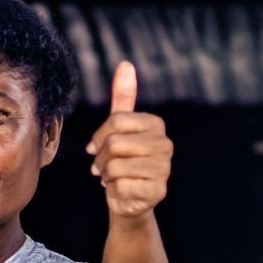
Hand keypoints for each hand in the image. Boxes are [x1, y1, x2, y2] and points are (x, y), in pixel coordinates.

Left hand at [85, 61, 171, 219]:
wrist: (130, 198)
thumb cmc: (123, 159)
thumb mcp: (120, 128)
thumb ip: (123, 97)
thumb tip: (125, 64)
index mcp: (156, 125)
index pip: (116, 121)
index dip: (99, 136)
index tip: (97, 146)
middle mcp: (165, 145)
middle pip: (114, 144)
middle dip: (100, 158)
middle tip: (103, 165)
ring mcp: (164, 169)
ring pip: (115, 166)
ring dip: (105, 175)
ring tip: (113, 177)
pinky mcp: (157, 191)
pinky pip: (120, 186)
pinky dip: (113, 190)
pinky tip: (122, 190)